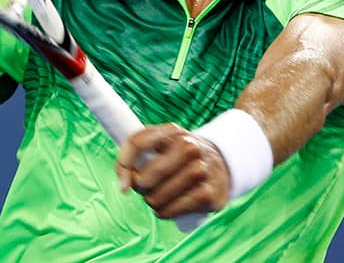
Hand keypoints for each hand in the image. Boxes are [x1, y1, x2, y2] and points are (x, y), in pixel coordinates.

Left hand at [115, 123, 229, 218]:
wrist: (220, 164)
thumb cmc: (178, 157)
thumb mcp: (159, 146)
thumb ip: (133, 157)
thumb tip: (124, 187)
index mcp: (172, 132)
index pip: (137, 143)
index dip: (123, 164)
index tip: (124, 183)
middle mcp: (190, 146)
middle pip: (146, 177)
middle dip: (141, 188)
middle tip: (146, 189)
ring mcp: (202, 169)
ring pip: (159, 195)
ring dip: (153, 201)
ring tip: (157, 198)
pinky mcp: (209, 193)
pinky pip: (175, 209)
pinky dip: (166, 211)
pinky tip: (167, 207)